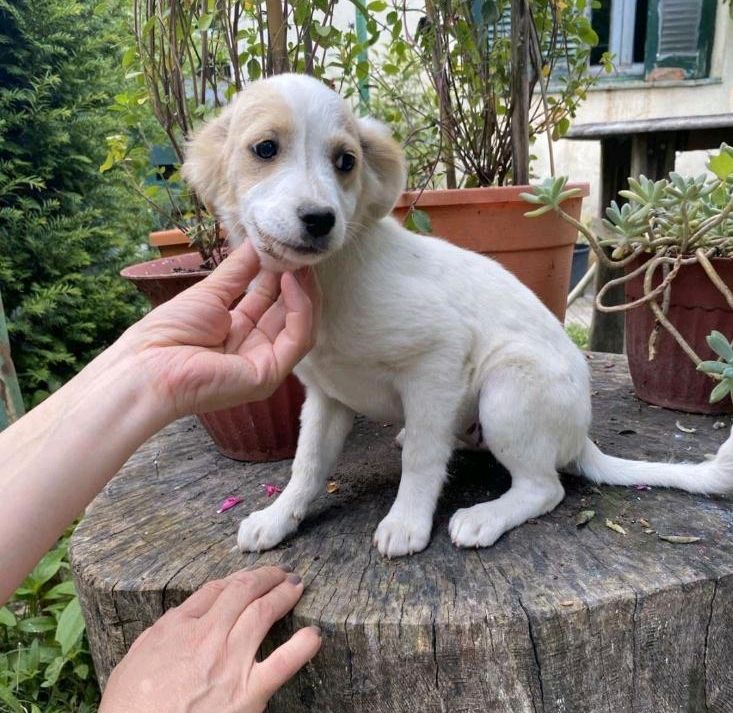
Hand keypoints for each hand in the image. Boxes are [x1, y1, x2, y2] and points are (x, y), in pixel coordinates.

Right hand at [99, 567, 320, 712]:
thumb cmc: (128, 709)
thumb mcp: (134, 660)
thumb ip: (160, 635)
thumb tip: (179, 621)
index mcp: (178, 627)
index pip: (215, 590)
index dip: (236, 580)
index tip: (248, 578)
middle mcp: (207, 636)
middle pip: (243, 591)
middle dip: (265, 577)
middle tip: (281, 572)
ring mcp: (230, 661)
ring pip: (264, 612)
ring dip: (284, 593)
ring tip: (297, 585)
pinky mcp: (248, 692)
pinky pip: (283, 663)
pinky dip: (302, 646)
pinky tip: (314, 635)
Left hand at [123, 242, 318, 417]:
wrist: (148, 364)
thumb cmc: (168, 331)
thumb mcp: (211, 292)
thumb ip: (239, 270)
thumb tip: (258, 242)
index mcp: (237, 332)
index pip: (269, 302)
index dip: (280, 275)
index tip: (285, 247)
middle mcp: (254, 349)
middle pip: (288, 314)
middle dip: (297, 281)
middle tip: (300, 249)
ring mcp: (264, 364)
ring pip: (301, 326)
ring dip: (304, 292)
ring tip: (300, 261)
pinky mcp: (269, 374)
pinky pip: (297, 338)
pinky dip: (300, 308)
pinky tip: (291, 281)